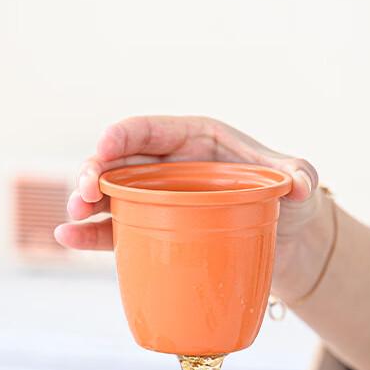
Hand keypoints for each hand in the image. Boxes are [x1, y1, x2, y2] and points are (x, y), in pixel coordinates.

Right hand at [54, 115, 318, 248]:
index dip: (119, 137)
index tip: (102, 151)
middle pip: (118, 163)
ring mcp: (158, 201)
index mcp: (193, 140)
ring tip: (73, 222)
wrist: (285, 238)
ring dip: (85, 207)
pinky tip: (68, 240)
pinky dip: (91, 236)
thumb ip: (299, 174)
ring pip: (109, 198)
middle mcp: (168, 167)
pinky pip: (115, 231)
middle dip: (92, 174)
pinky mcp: (155, 232)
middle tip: (84, 195)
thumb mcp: (297, 179)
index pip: (147, 130)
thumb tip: (300, 185)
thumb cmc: (288, 198)